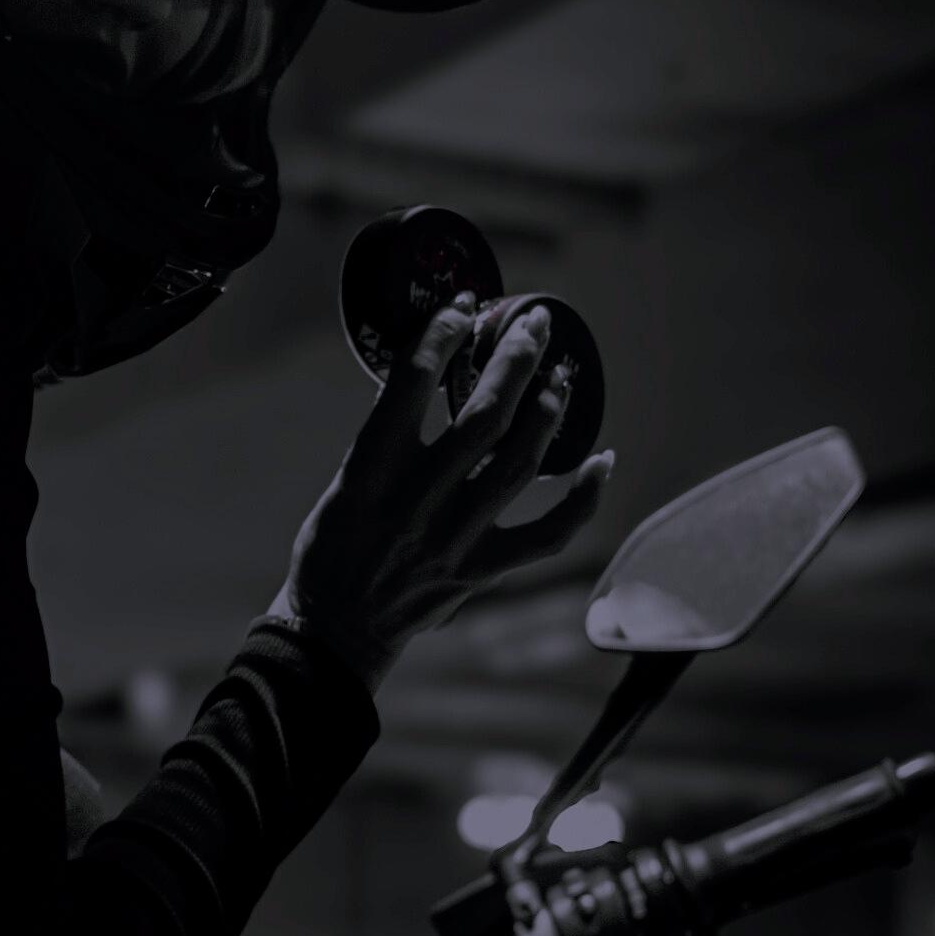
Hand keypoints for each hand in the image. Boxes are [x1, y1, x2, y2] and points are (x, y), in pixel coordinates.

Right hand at [270, 293, 613, 691]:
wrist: (336, 627)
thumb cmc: (332, 548)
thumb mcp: (343, 482)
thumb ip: (388, 439)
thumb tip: (431, 380)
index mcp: (371, 471)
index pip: (411, 385)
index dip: (442, 337)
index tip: (464, 308)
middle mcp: (416, 501)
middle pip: (482, 417)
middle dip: (515, 360)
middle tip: (536, 323)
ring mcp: (453, 538)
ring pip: (518, 465)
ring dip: (548, 413)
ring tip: (561, 376)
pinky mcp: (481, 569)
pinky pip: (546, 534)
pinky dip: (581, 499)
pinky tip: (602, 462)